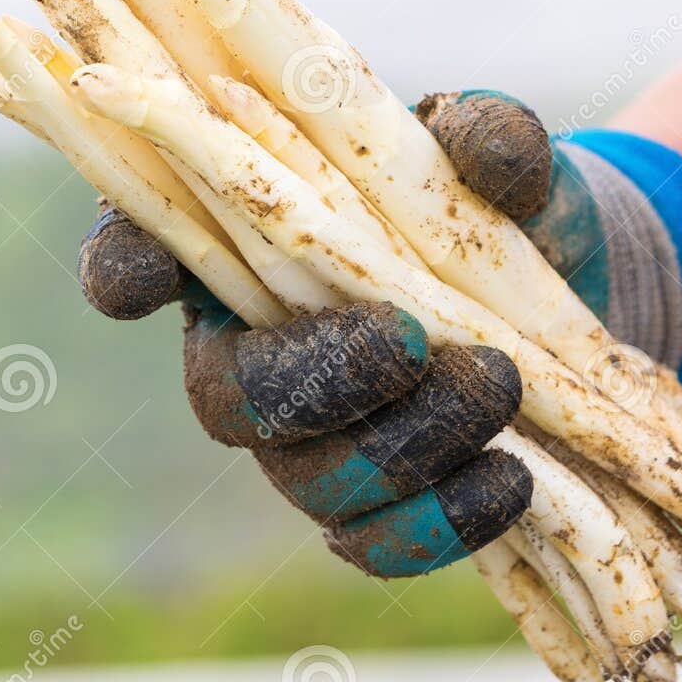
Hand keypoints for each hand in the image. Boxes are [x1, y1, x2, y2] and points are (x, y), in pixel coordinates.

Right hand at [75, 90, 567, 575]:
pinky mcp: (368, 504)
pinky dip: (442, 522)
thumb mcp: (491, 149)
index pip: (135, 258)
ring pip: (309, 480)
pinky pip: (374, 542)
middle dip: (317, 380)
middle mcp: (244, 354)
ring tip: (497, 388)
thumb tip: (492, 161)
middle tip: (414, 342)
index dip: (121, 271)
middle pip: (227, 400)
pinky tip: (510, 479)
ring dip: (404, 445)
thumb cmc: (488, 198)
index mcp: (234, 245)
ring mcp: (301, 442)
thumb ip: (489, 138)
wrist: (560, 290)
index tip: (144, 276)